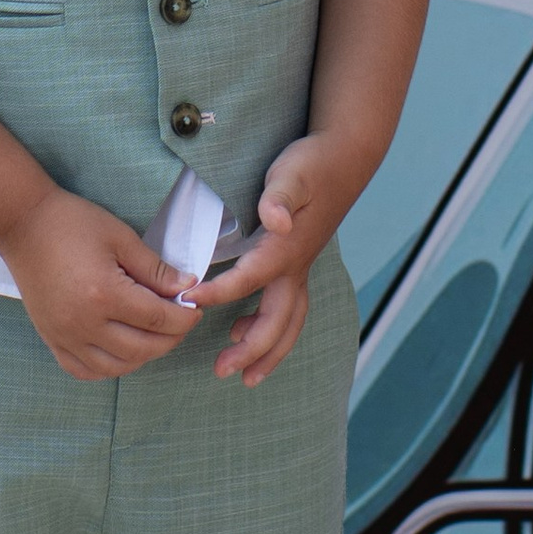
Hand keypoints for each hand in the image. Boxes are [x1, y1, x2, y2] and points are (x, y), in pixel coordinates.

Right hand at [1, 188, 202, 382]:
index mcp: (105, 294)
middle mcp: (84, 323)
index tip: (194, 308)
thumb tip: (187, 288)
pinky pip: (85, 370)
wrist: (22, 225)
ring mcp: (65, 335)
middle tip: (181, 322)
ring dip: (144, 355)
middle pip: (143, 348)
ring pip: (117, 366)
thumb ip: (155, 269)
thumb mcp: (121, 237)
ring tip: (155, 335)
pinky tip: (122, 350)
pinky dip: (109, 367)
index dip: (184, 318)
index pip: (158, 320)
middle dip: (171, 338)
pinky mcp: (51, 339)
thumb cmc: (72, 223)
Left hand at [196, 138, 350, 390]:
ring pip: (288, 322)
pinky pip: (289, 309)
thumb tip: (275, 220)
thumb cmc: (312, 164)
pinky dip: (272, 330)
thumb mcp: (291, 173)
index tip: (188, 302)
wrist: (345, 159)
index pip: (248, 280)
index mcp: (285, 249)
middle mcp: (295, 267)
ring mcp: (300, 268)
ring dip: (266, 351)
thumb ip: (281, 197)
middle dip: (252, 350)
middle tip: (222, 371)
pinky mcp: (298, 265)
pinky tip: (245, 329)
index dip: (217, 295)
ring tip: (243, 374)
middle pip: (277, 321)